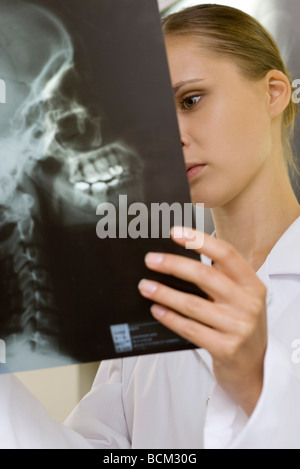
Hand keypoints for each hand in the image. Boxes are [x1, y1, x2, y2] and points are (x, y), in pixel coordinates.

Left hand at [138, 227, 267, 415]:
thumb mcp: (241, 300)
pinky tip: (156, 310)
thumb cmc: (241, 327)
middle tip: (150, 260)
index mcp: (252, 285)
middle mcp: (248, 304)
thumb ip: (221, 281)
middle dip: (173, 265)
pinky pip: (190, 329)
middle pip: (205, 275)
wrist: (255, 369)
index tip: (175, 233)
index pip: (226, 254)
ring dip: (164, 293)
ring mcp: (238, 327)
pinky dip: (170, 318)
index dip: (200, 240)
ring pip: (193, 304)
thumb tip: (178, 261)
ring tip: (145, 286)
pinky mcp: (226, 348)